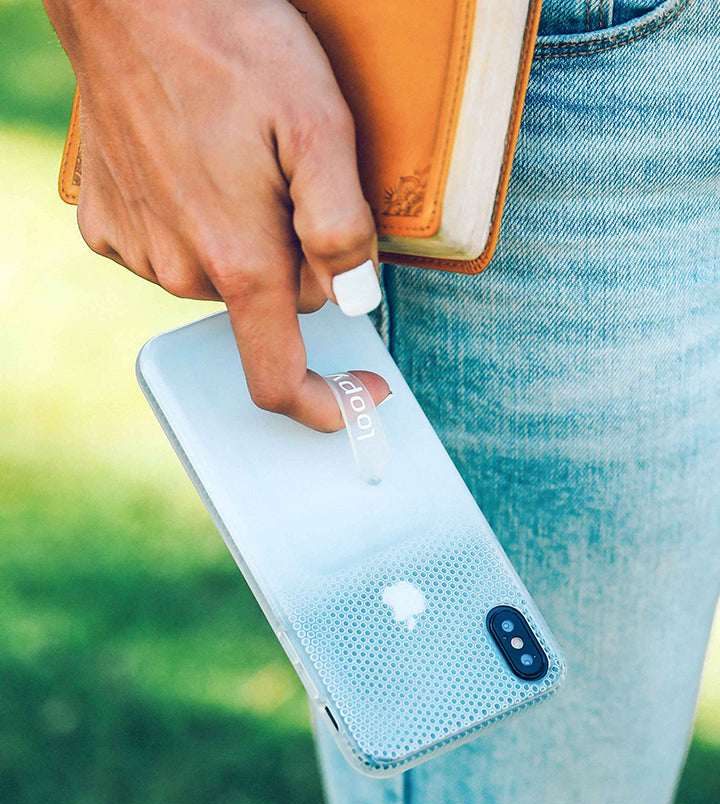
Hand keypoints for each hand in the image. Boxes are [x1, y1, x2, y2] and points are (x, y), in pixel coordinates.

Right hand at [43, 0, 388, 429]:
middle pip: (270, 302)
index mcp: (239, 259)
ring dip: (248, 237)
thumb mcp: (320, 126)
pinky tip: (197, 165)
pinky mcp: (108, 226)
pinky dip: (200, 222)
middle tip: (294, 183)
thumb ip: (343, 227)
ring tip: (241, 161)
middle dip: (297, 263)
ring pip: (226, 275)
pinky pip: (177, 250)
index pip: (277, 376)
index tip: (357, 394)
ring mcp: (138, 249)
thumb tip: (355, 299)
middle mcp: (181, 269)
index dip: (323, 401)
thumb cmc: (231, 47)